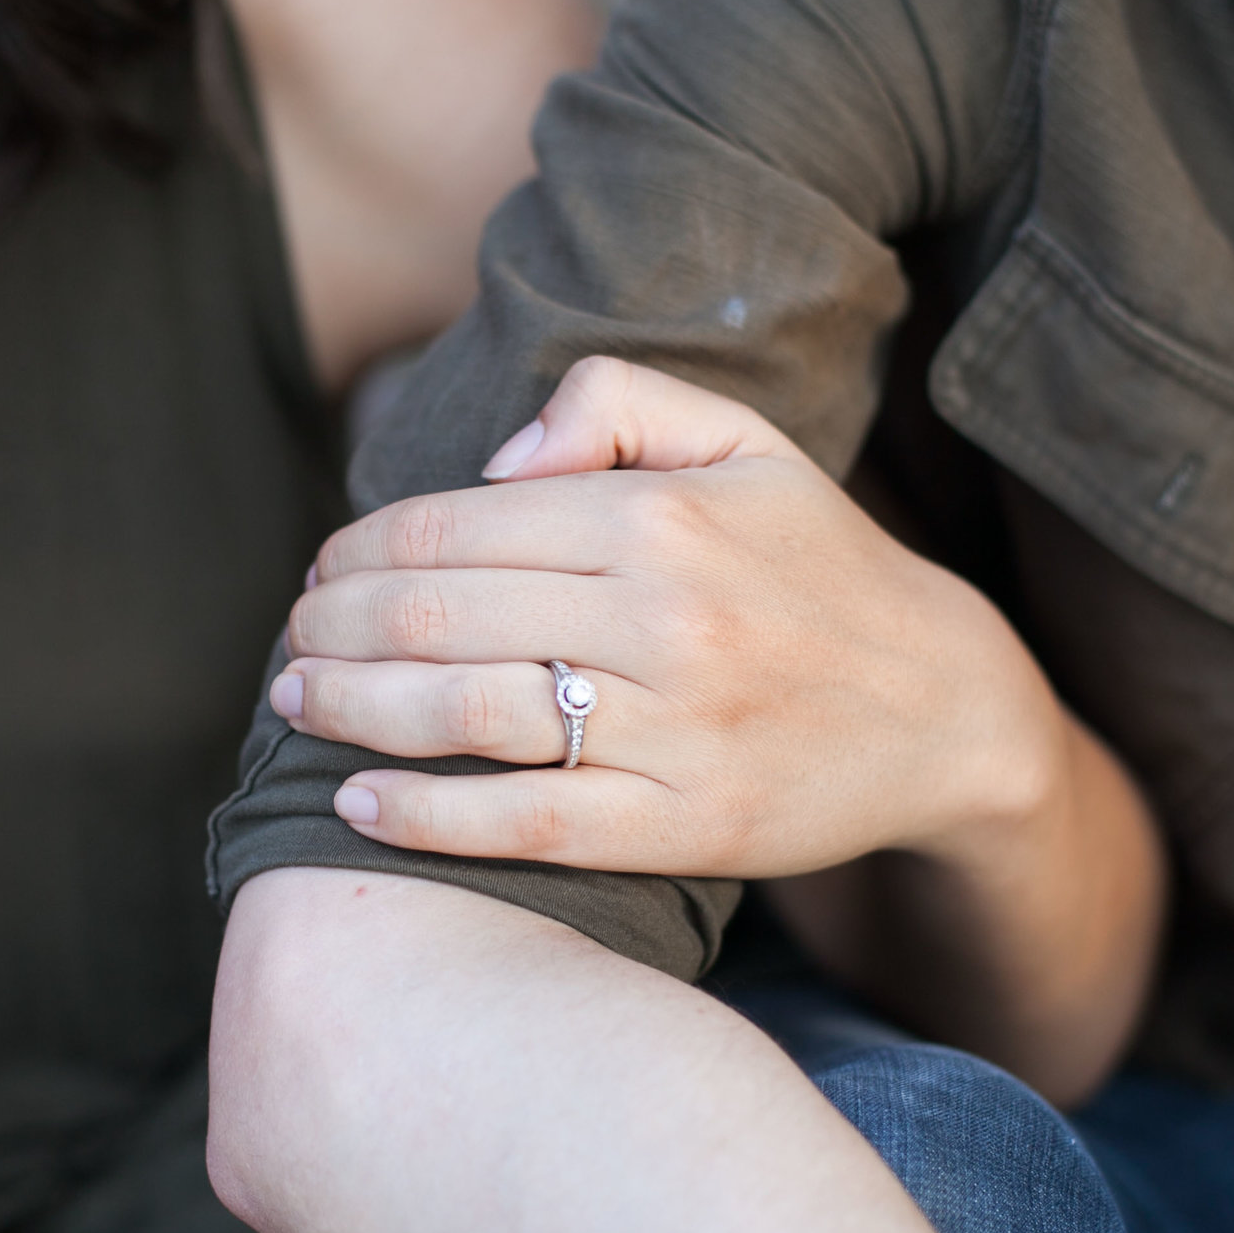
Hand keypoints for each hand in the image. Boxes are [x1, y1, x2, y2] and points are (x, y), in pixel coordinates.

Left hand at [273, 358, 1074, 876]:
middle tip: (291, 643)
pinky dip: (426, 816)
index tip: (321, 573)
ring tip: (295, 705)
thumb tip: (496, 464)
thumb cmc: (818, 568)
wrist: (941, 707)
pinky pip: (526, 820)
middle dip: (332, 631)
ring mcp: (673, 728)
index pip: (457, 525)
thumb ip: (616, 408)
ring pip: (465, 717)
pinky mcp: (683, 824)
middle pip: (438, 619)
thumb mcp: (744, 444)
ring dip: (351, 710)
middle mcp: (661, 618)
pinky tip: (358, 804)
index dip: (363, 550)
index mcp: (659, 518)